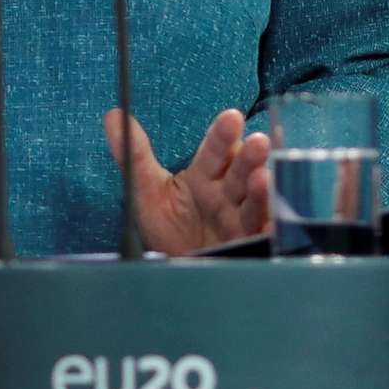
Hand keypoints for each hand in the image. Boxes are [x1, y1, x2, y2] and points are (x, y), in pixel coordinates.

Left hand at [101, 107, 271, 254]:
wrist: (177, 273)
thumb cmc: (168, 227)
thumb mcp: (147, 191)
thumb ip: (133, 155)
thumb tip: (111, 115)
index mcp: (205, 177)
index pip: (214, 151)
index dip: (222, 135)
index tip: (231, 117)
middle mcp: (227, 195)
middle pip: (240, 171)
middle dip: (249, 158)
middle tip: (257, 142)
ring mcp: (240, 221)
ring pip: (255, 201)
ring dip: (262, 190)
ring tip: (262, 178)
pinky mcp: (250, 246)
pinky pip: (264, 236)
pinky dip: (273, 228)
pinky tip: (277, 222)